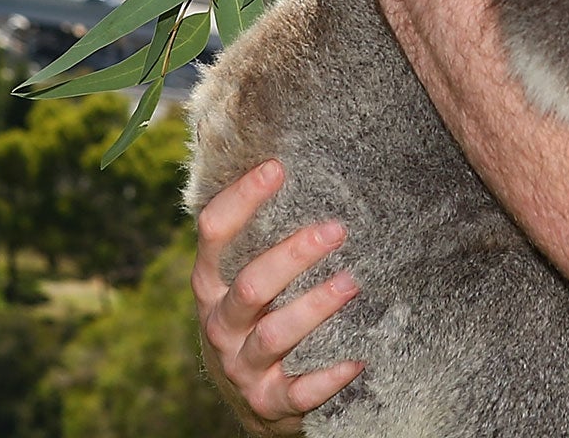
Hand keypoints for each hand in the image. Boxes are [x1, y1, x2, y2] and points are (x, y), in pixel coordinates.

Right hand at [193, 160, 362, 432]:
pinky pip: (299, 392)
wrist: (249, 400)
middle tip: (337, 229)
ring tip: (353, 283)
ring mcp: (242, 366)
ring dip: (315, 307)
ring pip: (276, 335)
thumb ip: (256, 238)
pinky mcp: (268, 403)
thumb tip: (288, 165)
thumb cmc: (253, 319)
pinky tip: (358, 360)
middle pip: (251, 285)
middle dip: (294, 255)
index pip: (214, 233)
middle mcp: (220, 324)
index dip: (242, 198)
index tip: (277, 167)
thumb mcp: (240, 279)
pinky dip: (329, 376)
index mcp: (210, 285)